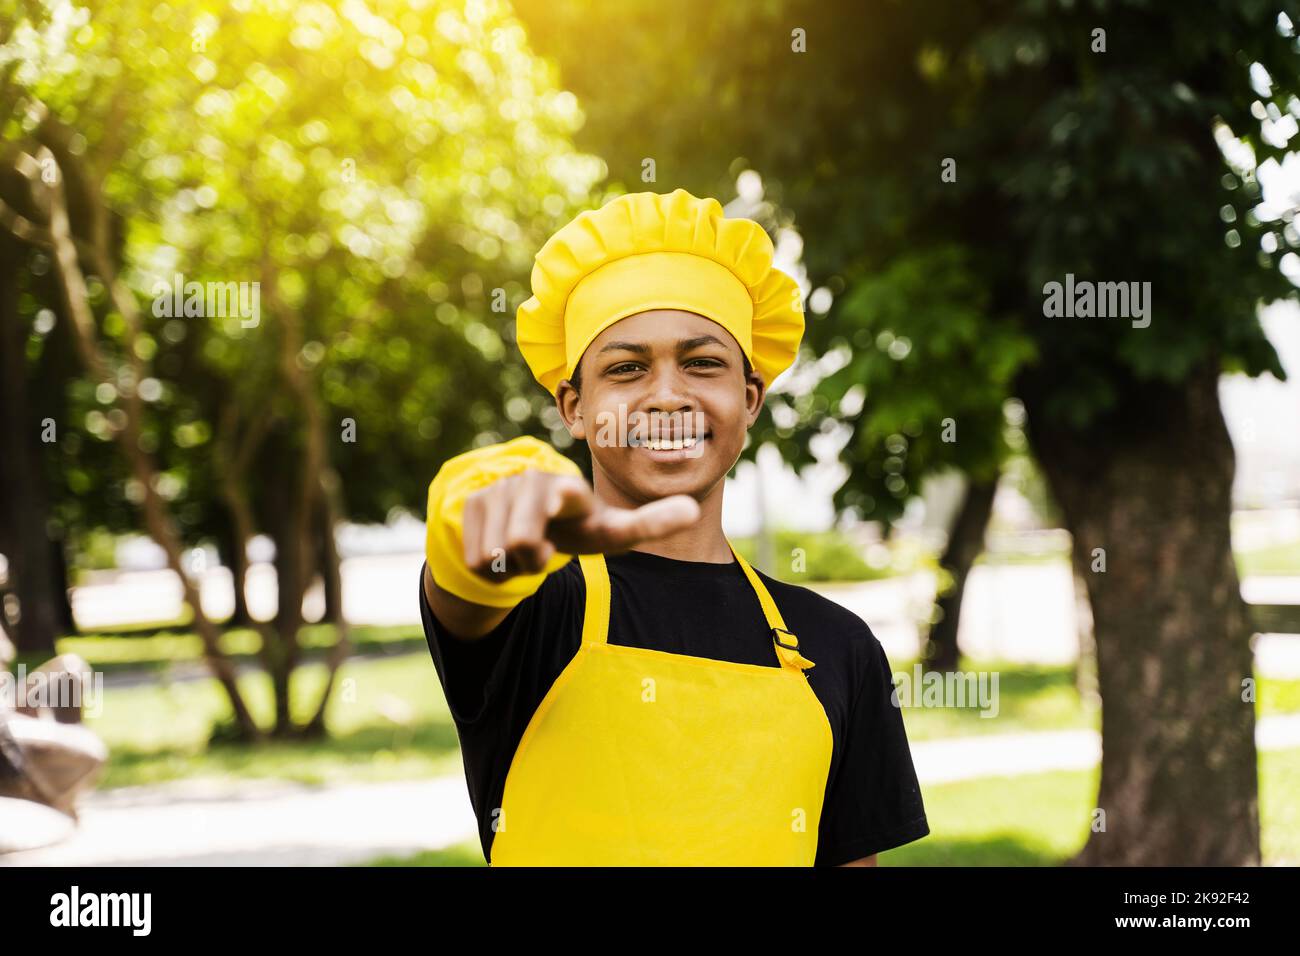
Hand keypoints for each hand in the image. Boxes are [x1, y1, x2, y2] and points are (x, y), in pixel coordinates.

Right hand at [461, 469, 699, 581]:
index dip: (565, 497)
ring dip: (511, 562)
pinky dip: (490, 561)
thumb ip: (649, 523)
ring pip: (495, 553)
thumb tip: (693, 509)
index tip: (568, 495)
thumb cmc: (576, 526)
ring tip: (526, 544)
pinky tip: (501, 542)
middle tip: (544, 549)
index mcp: (572, 494)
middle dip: (530, 558)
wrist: (524, 517)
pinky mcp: (472, 500)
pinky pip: (476, 556)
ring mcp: (499, 489)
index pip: (567, 495)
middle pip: (522, 544)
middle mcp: (534, 484)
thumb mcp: (610, 531)